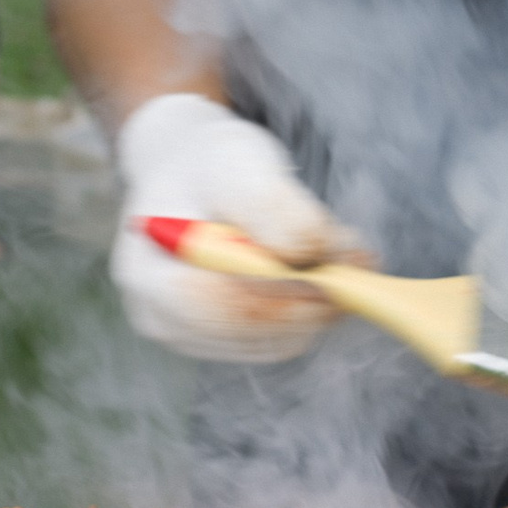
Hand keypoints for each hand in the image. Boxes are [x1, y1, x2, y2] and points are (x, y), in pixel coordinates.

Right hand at [111, 93, 364, 361]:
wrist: (195, 176)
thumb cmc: (213, 165)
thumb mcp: (241, 163)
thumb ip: (272, 205)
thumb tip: (311, 253)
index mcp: (145, 272)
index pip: (216, 303)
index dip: (280, 293)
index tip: (337, 272)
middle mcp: (159, 317)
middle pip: (249, 331)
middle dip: (311, 299)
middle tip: (361, 259)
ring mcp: (190, 337)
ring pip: (275, 341)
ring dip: (321, 303)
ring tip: (345, 252)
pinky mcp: (224, 343)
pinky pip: (282, 342)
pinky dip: (314, 310)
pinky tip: (326, 270)